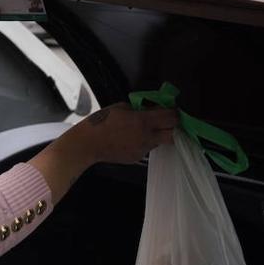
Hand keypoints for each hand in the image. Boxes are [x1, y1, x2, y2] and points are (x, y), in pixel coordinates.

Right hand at [61, 103, 176, 165]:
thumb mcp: (122, 107)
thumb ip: (141, 108)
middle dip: (173, 127)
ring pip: (160, 141)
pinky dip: (145, 142)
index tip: (173, 110)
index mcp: (143, 122)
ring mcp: (142, 150)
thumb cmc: (102, 121)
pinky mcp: (136, 157)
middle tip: (168, 122)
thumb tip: (154, 109)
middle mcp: (146, 137)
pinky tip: (131, 138)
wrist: (88, 144)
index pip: (171, 118)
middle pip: (173, 135)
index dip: (175, 113)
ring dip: (158, 134)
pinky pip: (147, 148)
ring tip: (143, 129)